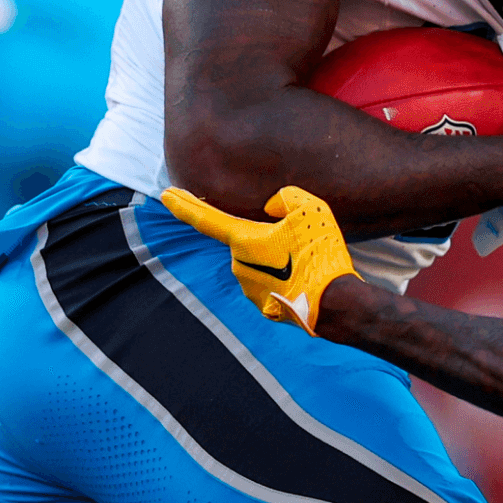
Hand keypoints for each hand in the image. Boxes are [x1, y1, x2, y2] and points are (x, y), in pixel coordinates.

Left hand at [161, 186, 357, 334]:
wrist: (336, 303)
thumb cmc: (320, 255)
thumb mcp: (310, 210)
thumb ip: (286, 197)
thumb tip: (272, 208)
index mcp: (244, 240)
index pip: (205, 218)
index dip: (184, 204)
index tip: (166, 194)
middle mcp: (238, 266)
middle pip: (247, 242)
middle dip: (267, 238)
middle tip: (302, 242)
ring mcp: (250, 290)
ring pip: (260, 264)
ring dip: (279, 259)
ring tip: (310, 262)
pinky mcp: (265, 307)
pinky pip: (271, 284)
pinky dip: (285, 278)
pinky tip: (307, 279)